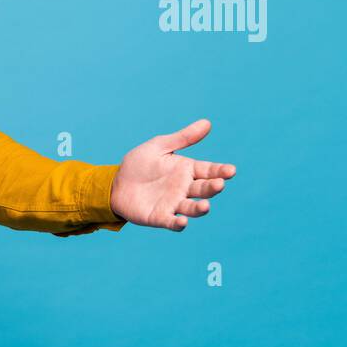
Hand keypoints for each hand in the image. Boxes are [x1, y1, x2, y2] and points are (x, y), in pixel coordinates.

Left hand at [109, 119, 235, 231]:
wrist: (115, 183)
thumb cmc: (139, 164)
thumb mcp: (159, 147)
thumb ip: (182, 138)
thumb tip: (207, 123)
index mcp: (187, 170)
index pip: (209, 171)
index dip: (221, 171)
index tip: (231, 170)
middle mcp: (184, 188)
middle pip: (204, 189)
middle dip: (213, 187)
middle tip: (219, 184)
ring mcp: (173, 204)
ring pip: (192, 208)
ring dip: (200, 209)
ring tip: (205, 206)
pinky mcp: (159, 217)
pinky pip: (172, 222)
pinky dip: (179, 223)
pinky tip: (182, 221)